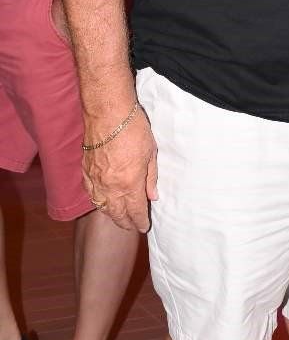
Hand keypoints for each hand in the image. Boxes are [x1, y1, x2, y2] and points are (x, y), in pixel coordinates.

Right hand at [83, 106, 157, 233]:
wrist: (108, 113)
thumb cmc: (133, 129)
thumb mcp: (151, 152)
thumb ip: (151, 177)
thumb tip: (153, 196)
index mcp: (130, 184)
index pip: (135, 211)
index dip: (140, 221)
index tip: (144, 226)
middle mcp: (111, 187)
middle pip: (117, 214)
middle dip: (126, 223)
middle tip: (132, 226)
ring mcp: (96, 180)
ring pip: (102, 206)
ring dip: (111, 214)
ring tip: (118, 217)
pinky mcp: (85, 171)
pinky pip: (91, 193)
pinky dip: (98, 200)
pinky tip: (102, 200)